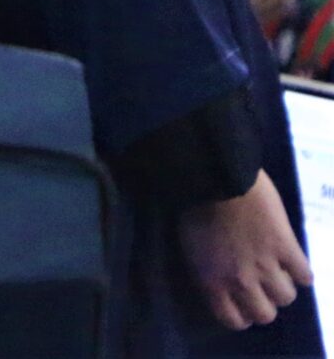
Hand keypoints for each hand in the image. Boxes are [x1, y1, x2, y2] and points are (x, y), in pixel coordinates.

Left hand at [180, 172, 311, 329]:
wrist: (216, 177)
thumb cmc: (195, 205)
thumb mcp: (192, 246)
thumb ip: (210, 270)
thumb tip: (223, 282)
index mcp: (211, 281)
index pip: (234, 320)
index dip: (241, 314)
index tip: (243, 304)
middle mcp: (239, 281)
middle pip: (265, 315)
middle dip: (264, 303)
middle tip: (261, 287)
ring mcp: (266, 266)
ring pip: (286, 298)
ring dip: (283, 286)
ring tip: (277, 270)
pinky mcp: (287, 249)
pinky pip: (304, 276)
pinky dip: (301, 272)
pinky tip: (293, 261)